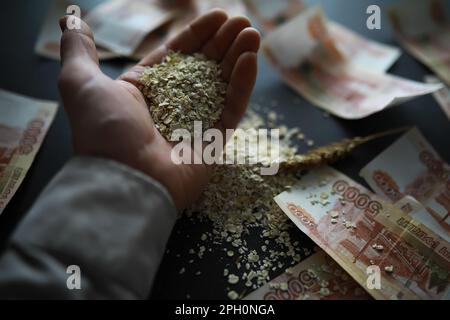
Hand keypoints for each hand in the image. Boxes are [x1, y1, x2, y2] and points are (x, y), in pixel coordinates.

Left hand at [58, 10, 259, 208]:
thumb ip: (80, 49)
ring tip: (253, 33)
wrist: (124, 180)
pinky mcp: (214, 141)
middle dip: (223, 42)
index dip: (197, 35)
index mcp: (143, 90)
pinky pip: (232, 108)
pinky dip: (242, 84)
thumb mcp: (80, 81)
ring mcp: (194, 123)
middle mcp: (170, 105)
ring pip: (221, 84)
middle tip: (242, 21)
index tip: (218, 16)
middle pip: (203, 66)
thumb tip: (72, 20)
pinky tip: (251, 59)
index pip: (176, 55)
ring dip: (238, 57)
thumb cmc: (103, 130)